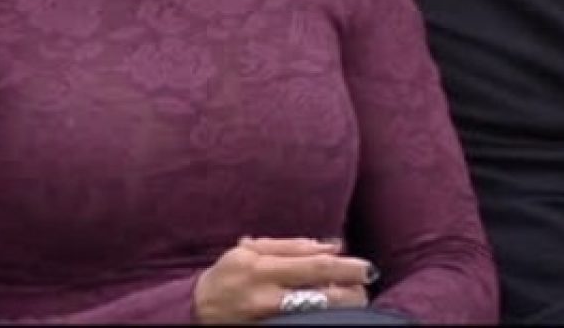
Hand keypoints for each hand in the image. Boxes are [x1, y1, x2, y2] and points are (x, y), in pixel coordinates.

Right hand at [194, 236, 373, 323]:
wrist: (197, 311)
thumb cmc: (227, 275)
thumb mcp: (250, 250)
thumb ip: (290, 246)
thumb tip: (330, 245)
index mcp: (262, 266)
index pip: (314, 265)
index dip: (345, 266)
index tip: (366, 267)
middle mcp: (266, 294)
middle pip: (321, 293)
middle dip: (351, 289)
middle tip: (366, 283)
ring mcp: (269, 318)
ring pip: (318, 313)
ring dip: (342, 305)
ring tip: (353, 296)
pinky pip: (304, 325)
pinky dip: (323, 318)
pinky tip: (332, 312)